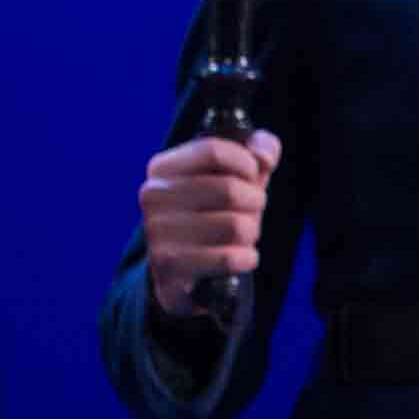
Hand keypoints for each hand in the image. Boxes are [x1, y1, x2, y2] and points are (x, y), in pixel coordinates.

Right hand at [140, 129, 281, 317]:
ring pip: (235, 226)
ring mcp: (157, 233)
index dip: (246, 163)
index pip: (213, 151)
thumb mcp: (235, 175)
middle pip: (228, 190)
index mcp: (163, 167)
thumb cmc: (213, 212)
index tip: (252, 176)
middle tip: (251, 211)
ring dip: (251, 232)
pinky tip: (240, 257)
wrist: (182, 269)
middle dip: (254, 202)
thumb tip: (265, 157)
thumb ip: (257, 149)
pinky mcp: (169, 267)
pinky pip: (228, 258)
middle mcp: (154, 196)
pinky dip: (246, 258)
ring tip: (243, 235)